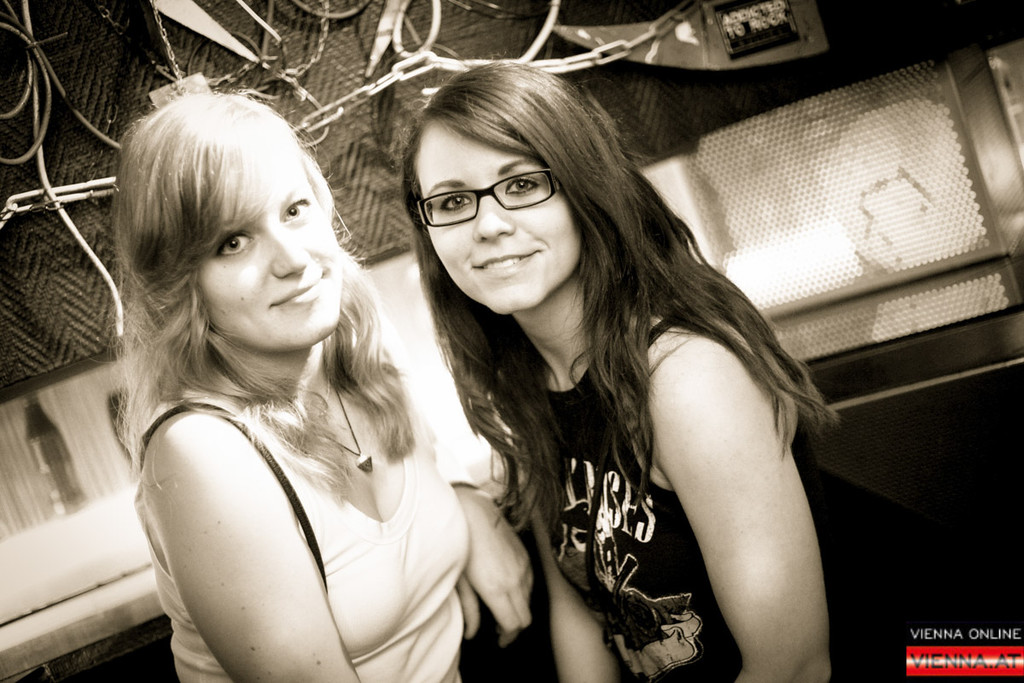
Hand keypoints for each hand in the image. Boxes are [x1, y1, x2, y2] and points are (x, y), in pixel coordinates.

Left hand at [454, 485, 532, 646]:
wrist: (472, 510)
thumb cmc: (460, 544)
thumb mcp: (459, 581)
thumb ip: (469, 610)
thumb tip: (472, 634)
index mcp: (497, 589)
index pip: (514, 625)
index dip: (507, 637)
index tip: (499, 640)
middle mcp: (515, 579)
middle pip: (526, 617)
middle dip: (515, 627)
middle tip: (500, 629)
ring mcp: (523, 566)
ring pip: (530, 600)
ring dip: (519, 608)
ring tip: (501, 608)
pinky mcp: (525, 555)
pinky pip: (530, 582)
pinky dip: (522, 591)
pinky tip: (507, 588)